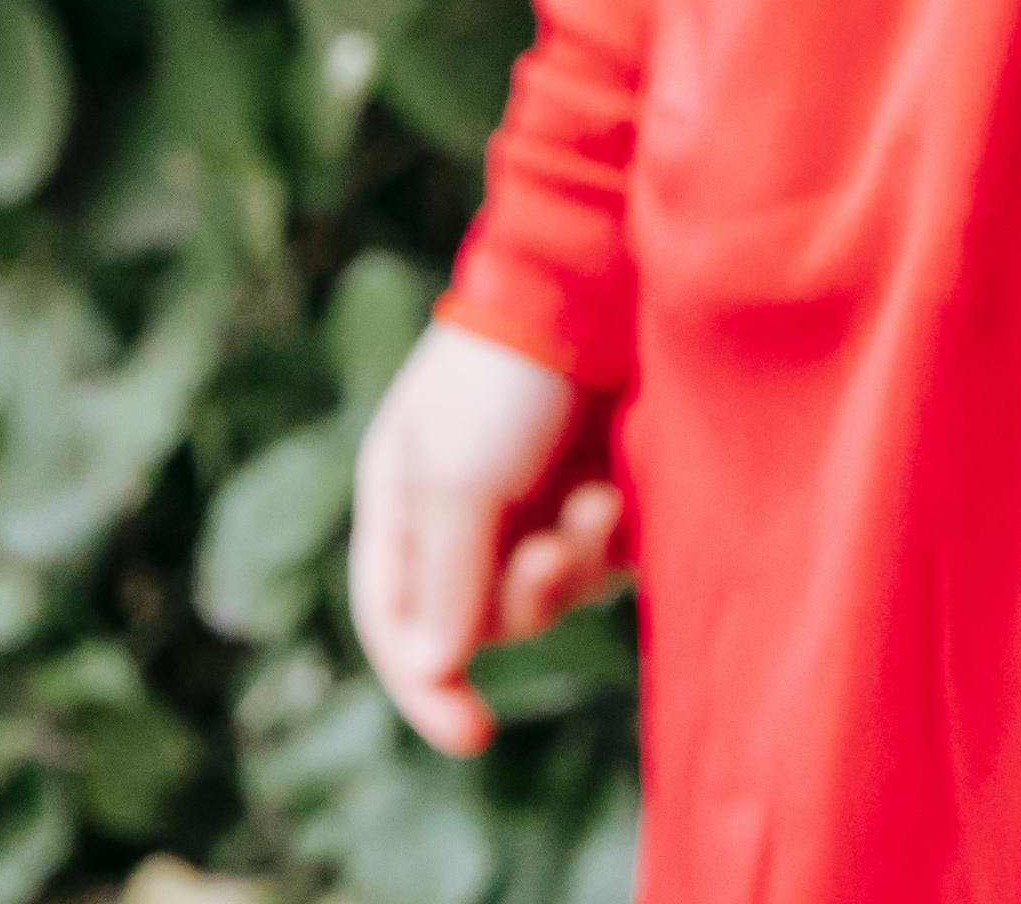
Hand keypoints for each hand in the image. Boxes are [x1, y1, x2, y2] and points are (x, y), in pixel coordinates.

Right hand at [348, 322, 628, 757]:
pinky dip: (613, 545)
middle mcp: (468, 513)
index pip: (399, 626)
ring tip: (596, 502)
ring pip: (553, 597)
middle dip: (524, 599)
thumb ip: (444, 577)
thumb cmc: (508, 376)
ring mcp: (537, 500)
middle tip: (552, 551)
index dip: (428, 689)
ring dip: (573, 566)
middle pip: (485, 622)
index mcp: (403, 505)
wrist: (600, 284)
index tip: (473, 736)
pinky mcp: (603, 486)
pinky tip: (620, 491)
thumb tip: (435, 670)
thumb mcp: (455, 476)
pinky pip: (607, 562)